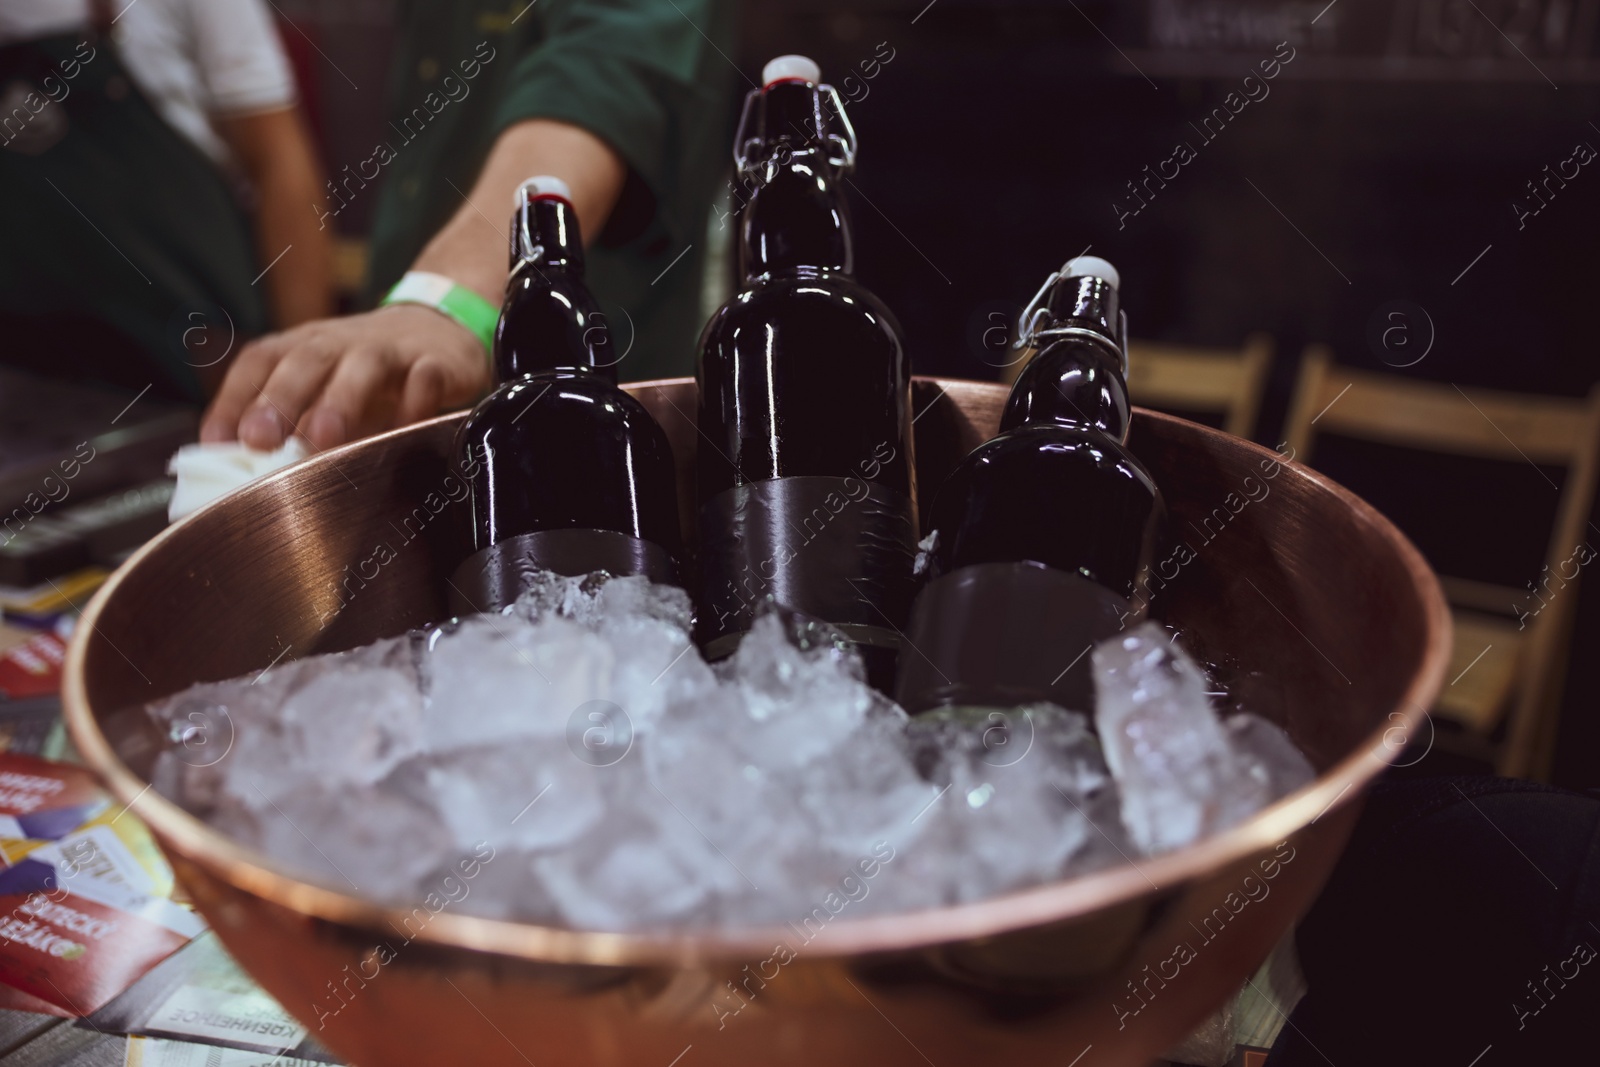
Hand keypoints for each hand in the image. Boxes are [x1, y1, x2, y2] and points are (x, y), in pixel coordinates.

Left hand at [200, 305, 491, 450]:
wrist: (440, 326)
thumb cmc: (367, 372)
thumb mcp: (322, 390)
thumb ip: (290, 428)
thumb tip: (242, 479)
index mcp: (303, 348)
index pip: (259, 362)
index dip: (234, 399)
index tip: (217, 442)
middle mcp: (340, 344)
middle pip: (305, 361)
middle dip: (279, 400)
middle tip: (260, 439)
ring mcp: (390, 351)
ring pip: (363, 366)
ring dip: (340, 400)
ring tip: (323, 439)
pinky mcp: (435, 363)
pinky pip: (425, 377)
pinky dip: (415, 401)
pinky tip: (404, 428)